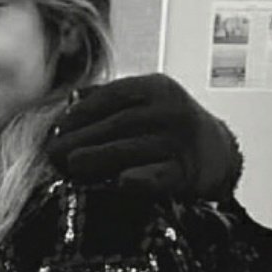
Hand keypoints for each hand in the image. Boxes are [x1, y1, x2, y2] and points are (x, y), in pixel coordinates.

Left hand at [46, 73, 242, 199]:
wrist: (217, 152)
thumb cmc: (168, 126)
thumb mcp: (146, 100)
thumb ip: (110, 98)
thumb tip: (70, 101)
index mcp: (156, 88)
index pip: (111, 97)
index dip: (80, 113)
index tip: (56, 129)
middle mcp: (170, 111)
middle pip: (117, 124)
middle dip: (80, 139)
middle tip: (53, 153)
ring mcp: (180, 142)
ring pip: (131, 149)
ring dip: (97, 158)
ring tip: (70, 166)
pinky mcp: (187, 173)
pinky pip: (160, 176)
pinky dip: (141, 180)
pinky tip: (121, 182)